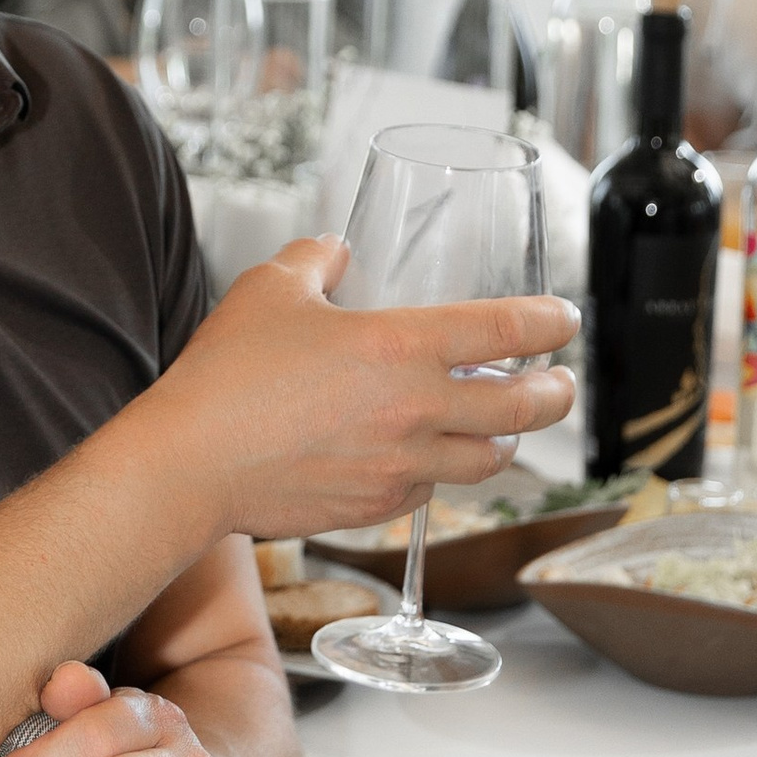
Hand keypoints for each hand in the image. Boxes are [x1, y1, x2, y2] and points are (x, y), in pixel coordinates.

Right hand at [151, 240, 577, 543]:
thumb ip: (316, 259)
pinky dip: (439, 475)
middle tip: (560, 386)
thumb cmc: (226, 375)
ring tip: (502, 429)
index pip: (507, 328)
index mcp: (402, 345)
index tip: (563, 319)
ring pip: (486, 460)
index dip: (549, 321)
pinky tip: (424, 461)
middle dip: (556, 395)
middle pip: (524, 408)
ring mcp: (403, 467)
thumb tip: (337, 249)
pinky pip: (431, 493)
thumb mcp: (271, 288)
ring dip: (504, 441)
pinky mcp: (377, 507)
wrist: (192, 464)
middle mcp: (417, 410)